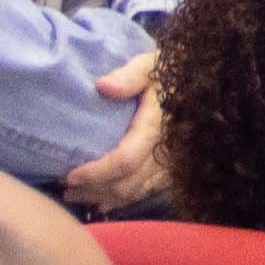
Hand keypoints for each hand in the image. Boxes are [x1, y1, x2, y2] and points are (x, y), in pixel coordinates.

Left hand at [64, 56, 166, 214]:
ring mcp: (171, 162)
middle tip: (65, 188)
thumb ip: (129, 75)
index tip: (70, 176)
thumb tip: (103, 86)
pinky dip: (123, 199)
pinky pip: (147, 191)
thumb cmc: (170, 70)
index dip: (96, 173)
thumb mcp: (150, 64)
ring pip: (134, 192)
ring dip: (104, 196)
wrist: (200, 79)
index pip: (125, 161)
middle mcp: (165, 150)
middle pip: (127, 184)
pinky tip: (104, 200)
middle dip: (93, 190)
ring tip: (76, 194)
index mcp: (156, 127)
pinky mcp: (172, 167)